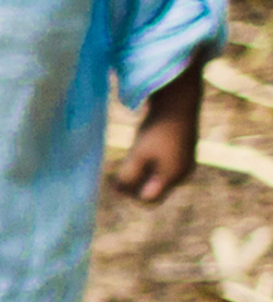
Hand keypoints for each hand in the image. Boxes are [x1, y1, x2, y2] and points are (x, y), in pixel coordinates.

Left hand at [113, 58, 203, 202]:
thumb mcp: (138, 154)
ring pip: (157, 178)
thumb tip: (118, 192)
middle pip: (153, 190)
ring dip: (141, 174)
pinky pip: (162, 166)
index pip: (148, 200)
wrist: (178, 101)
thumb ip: (128, 176)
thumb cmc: (157, 129)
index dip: (130, 195)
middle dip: (135, 185)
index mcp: (173, 177)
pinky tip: (142, 150)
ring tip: (132, 158)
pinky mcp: (182, 152)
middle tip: (120, 171)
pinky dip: (149, 164)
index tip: (116, 182)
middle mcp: (182, 173)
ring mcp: (185, 163)